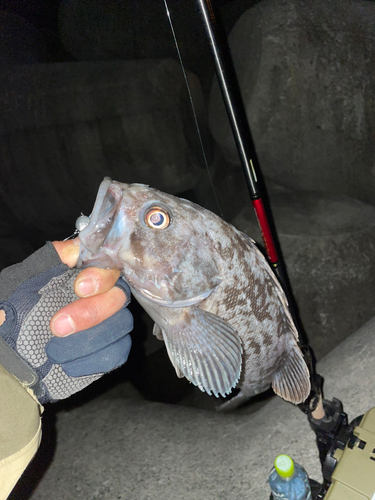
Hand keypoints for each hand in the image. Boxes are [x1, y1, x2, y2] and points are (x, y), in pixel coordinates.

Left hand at [0, 240, 132, 403]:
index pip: (108, 265)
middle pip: (118, 297)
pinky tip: (68, 363)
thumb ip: (47, 263)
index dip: (100, 276)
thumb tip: (71, 251)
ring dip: (90, 339)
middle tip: (57, 326)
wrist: (11, 350)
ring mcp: (109, 321)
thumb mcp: (22, 282)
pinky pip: (118, 352)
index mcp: (84, 271)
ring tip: (54, 351)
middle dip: (91, 312)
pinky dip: (95, 359)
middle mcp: (102, 294)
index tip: (79, 287)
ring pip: (121, 325)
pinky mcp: (109, 348)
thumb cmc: (15, 310)